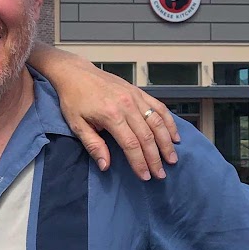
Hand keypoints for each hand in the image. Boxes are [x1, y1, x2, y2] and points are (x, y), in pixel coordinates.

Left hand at [56, 68, 178, 180]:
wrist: (76, 73)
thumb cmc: (74, 100)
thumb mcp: (77, 125)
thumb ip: (93, 145)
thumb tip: (106, 166)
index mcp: (111, 115)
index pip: (131, 144)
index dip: (139, 162)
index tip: (145, 176)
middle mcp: (127, 105)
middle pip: (147, 136)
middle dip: (156, 158)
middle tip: (161, 174)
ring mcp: (135, 97)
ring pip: (158, 122)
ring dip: (167, 142)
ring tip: (172, 159)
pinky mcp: (139, 91)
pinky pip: (159, 107)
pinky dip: (169, 122)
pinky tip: (174, 135)